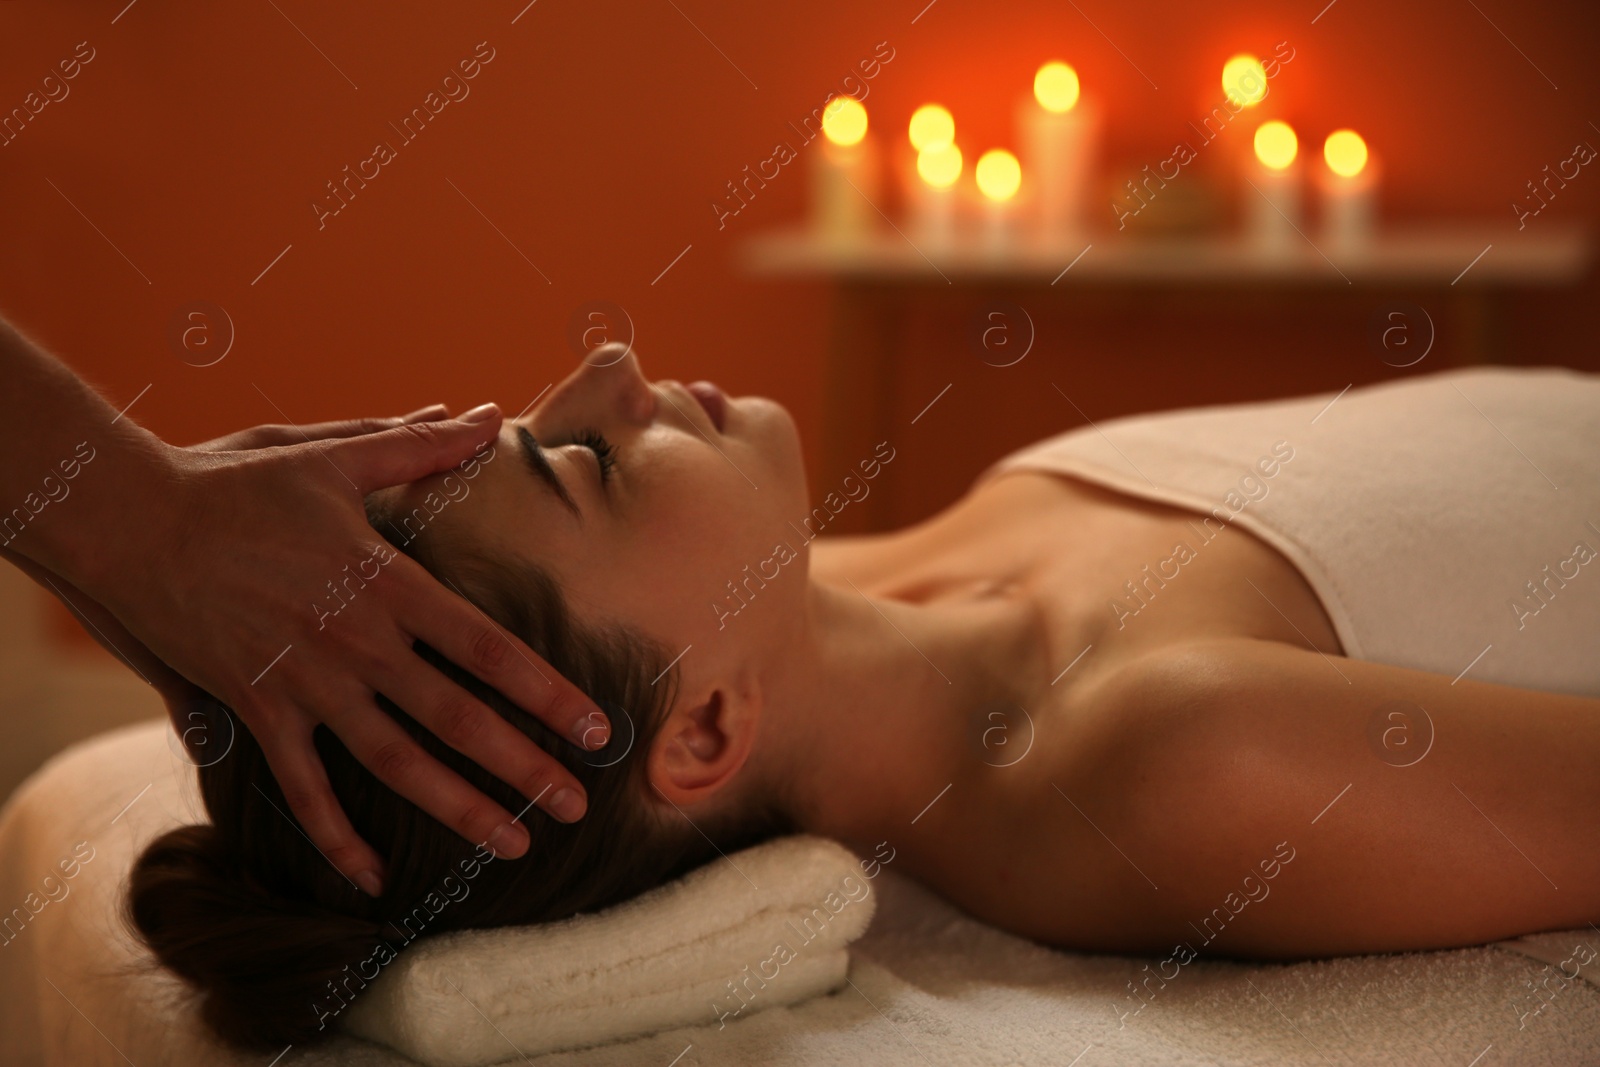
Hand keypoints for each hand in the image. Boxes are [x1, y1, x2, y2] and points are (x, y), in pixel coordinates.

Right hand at [72, 404, 608, 896]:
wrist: (131, 525)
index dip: (548, 692)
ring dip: (459, 810)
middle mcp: (357, 645)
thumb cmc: (239, 488)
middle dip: (525, 766)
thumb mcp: (333, 458)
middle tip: (581, 806)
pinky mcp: (257, 712)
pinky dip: (335, 839)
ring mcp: (306, 686)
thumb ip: (416, 445)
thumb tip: (484, 414)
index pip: (487, 649)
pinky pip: (302, 791)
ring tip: (517, 845)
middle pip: (457, 718)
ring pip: (396, 763)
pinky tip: (375, 879)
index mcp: (388, 585)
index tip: (598, 729)